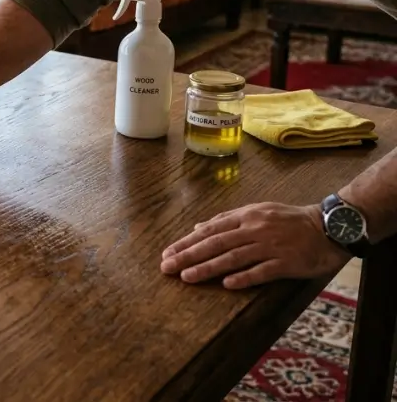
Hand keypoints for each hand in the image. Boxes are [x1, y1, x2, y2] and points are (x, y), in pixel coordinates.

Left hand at [160, 202, 350, 289]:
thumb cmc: (289, 220)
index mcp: (246, 216)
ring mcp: (270, 246)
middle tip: (167, 267)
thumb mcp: (257, 211)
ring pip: (234, 257)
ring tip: (187, 277)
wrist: (329, 226)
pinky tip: (227, 284)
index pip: (210, 230)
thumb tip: (198, 227)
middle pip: (216, 244)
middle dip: (189, 256)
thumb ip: (227, 220)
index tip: (167, 253)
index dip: (187, 242)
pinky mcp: (287, 262)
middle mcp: (255, 230)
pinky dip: (245, 277)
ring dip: (208, 268)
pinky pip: (263, 271)